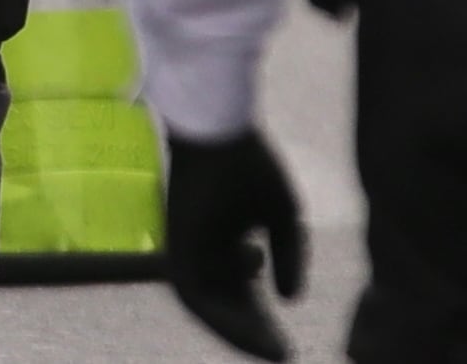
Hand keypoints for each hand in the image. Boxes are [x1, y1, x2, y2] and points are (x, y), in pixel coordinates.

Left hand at [165, 130, 306, 360]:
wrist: (220, 125)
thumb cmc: (249, 162)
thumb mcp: (282, 214)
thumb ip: (289, 255)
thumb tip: (290, 301)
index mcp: (222, 243)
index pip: (239, 293)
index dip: (261, 321)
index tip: (286, 345)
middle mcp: (200, 250)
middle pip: (224, 304)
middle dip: (254, 331)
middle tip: (283, 354)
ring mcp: (185, 247)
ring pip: (207, 306)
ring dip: (238, 330)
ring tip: (271, 348)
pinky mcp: (176, 243)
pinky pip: (194, 293)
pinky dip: (222, 312)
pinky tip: (253, 322)